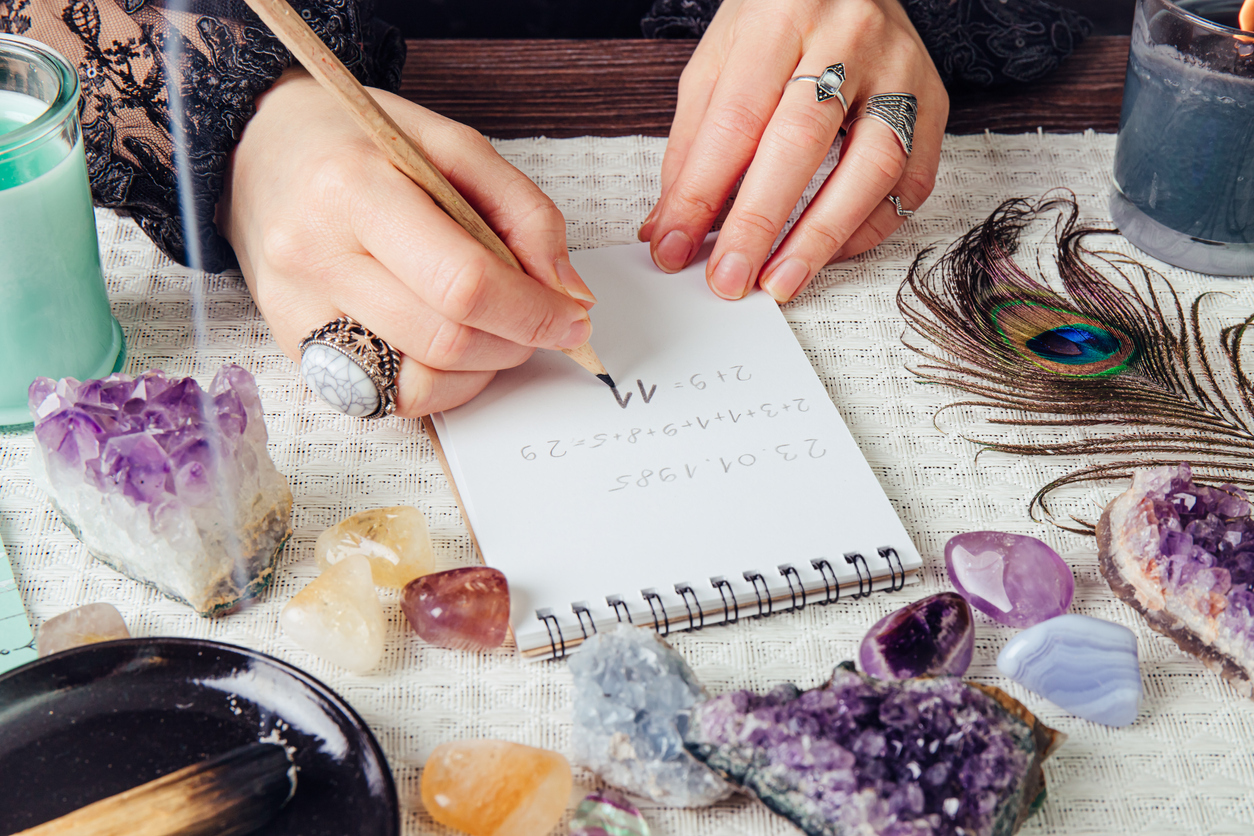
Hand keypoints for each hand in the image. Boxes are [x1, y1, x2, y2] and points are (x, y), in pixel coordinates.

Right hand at [216, 68, 595, 416]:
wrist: (259, 152)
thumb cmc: (352, 144)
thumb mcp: (448, 144)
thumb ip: (522, 212)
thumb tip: (567, 291)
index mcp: (353, 189)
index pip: (463, 281)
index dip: (533, 311)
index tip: (572, 315)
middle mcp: (315, 256)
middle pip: (445, 339)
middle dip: (516, 341)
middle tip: (542, 322)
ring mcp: (298, 310)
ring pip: (418, 382)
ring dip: (482, 368)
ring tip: (494, 328)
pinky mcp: (295, 348)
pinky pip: (387, 396)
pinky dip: (440, 382)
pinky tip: (450, 347)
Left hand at [639, 0, 946, 301]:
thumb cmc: (780, 20)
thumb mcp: (719, 61)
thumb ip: (693, 145)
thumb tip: (670, 226)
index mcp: (780, 15)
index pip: (735, 120)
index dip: (701, 194)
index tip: (673, 247)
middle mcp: (847, 37)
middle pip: (799, 144)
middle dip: (758, 224)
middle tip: (729, 280)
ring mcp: (899, 69)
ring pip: (870, 165)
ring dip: (822, 236)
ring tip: (780, 280)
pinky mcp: (933, 101)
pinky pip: (910, 179)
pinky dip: (868, 226)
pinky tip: (828, 251)